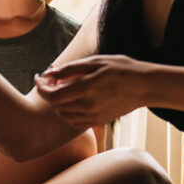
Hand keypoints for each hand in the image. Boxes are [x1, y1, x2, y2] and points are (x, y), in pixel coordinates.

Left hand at [34, 55, 151, 128]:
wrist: (145, 86)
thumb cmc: (121, 69)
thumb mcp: (95, 61)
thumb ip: (70, 69)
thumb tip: (49, 73)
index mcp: (86, 88)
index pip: (52, 95)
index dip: (40, 87)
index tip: (37, 77)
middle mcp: (88, 106)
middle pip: (55, 106)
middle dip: (48, 92)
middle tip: (52, 79)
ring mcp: (94, 116)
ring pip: (63, 115)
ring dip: (58, 102)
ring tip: (64, 88)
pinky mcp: (99, 121)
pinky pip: (75, 121)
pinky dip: (68, 112)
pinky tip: (74, 99)